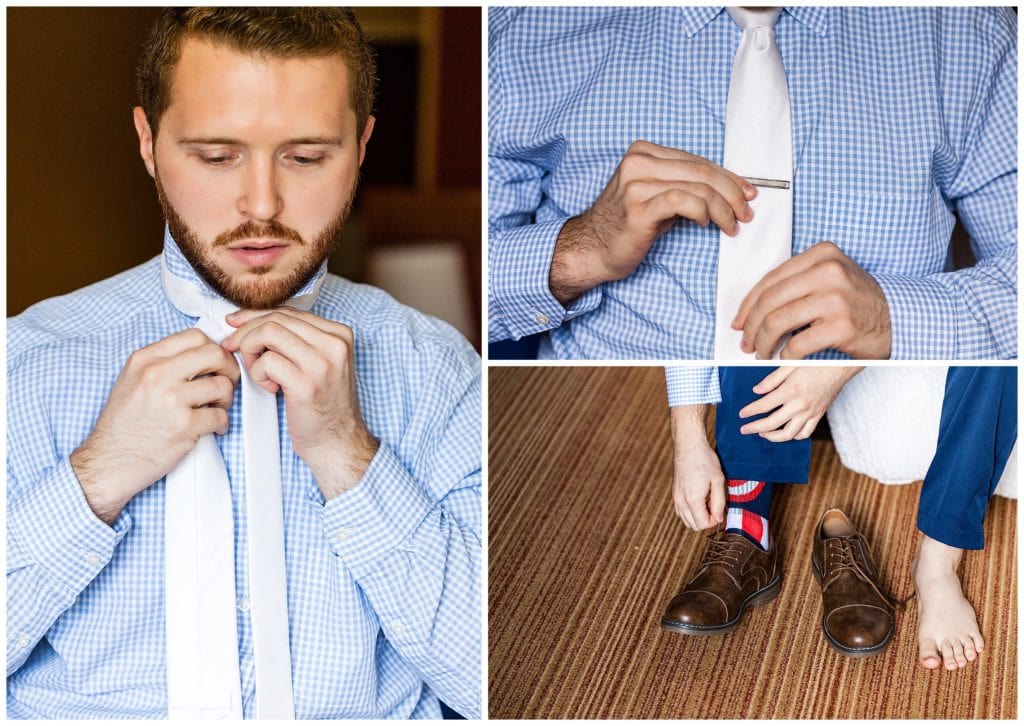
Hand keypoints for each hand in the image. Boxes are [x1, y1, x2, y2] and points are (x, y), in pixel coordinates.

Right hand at [71, 328, 240, 523]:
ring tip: (215, 408)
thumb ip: (163, 363)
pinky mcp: (184, 426)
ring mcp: (171, 399)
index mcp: (145, 359)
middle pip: (215, 354)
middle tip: (226, 382)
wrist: (109, 461)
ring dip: (227, 398)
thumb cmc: (123, 424)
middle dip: (229, 368)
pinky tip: (212, 428)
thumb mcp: (132, 380)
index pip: (195, 336)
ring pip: (222, 385)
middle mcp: (157, 374)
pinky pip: (221, 416)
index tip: (216, 363)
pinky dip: (222, 423)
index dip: (214, 348)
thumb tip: (201, 353)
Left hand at [222, 308, 377, 499]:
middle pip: (276, 319)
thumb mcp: (319, 362)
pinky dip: (258, 373)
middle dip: (246, 332)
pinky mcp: (306, 384)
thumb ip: (296, 339)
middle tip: (234, 348)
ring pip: (268, 333)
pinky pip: (266, 361)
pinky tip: (271, 388)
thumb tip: (250, 320)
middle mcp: (334, 344)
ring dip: (251, 351)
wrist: (338, 442)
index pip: (288, 311)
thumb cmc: (324, 405)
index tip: (236, 325)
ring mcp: (322, 363)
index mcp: (339, 334)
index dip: (255, 316)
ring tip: (258, 371)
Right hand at [549, 140, 756, 303]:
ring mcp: (636, 183)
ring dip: (723, 209)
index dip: (728, 177)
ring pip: (698, 188)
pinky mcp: (639, 207)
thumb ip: (684, 185)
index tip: (748, 193)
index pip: (698, 160)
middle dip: (732, 193)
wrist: (593, 249)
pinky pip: (684, 202)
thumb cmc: (627, 226)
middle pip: (702, 171)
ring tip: (731, 225)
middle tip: (746, 213)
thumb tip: (729, 188)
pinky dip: (703, 213)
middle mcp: (638, 162)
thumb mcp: (656, 196)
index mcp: (643, 152)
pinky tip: (705, 225)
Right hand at [669, 405, 725, 530]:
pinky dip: (690, 512)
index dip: (714, 520)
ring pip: (686, 521)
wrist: (689, 446)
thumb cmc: (705, 460)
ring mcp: (676, 498)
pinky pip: (681, 512)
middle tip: (715, 505)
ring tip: (707, 502)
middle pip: (694, 526)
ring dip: (698, 517)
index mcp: (692, 499)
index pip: (703, 524)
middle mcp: (681, 501)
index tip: (720, 508)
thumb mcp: (718, 480)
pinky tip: (699, 500)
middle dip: (707, 520)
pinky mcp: (674, 494)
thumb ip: (719, 502)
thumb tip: (719, 519)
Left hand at [733, 242, 891, 358]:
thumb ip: (796, 282)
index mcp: (822, 254)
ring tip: (761, 353)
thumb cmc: (857, 301)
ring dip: (763, 343)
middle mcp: (829, 271)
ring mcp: (836, 298)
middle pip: (770, 300)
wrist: (899, 318)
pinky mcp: (842, 326)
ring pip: (778, 321)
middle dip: (750, 326)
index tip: (738, 322)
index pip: (771, 279)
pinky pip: (797, 344)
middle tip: (746, 343)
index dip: (747, 304)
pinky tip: (784, 358)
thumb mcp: (830, 277)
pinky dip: (785, 355)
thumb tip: (750, 308)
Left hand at [738, 366, 862, 441]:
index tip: (741, 414)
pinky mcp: (818, 416)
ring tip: (762, 434)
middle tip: (744, 429)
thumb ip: (772, 379)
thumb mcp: (790, 365)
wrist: (841, 367)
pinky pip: (805, 433)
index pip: (764, 405)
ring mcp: (810, 413)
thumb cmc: (816, 363)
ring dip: (772, 437)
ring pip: (788, 434)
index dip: (750, 411)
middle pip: (772, 423)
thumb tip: (756, 390)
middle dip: (754, 427)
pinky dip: (793, 436)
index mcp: (791, 390)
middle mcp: (800, 405)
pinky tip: (785, 433)